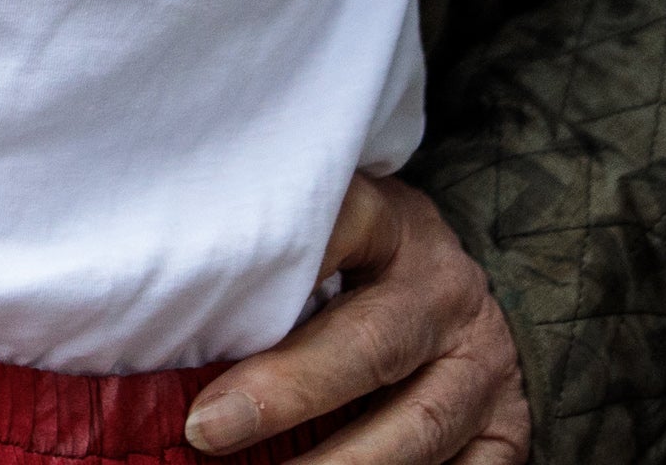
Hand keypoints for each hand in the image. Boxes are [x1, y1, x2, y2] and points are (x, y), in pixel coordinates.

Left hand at [185, 173, 529, 463]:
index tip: (203, 297)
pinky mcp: (506, 429)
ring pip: (417, 425)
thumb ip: (269, 258)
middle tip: (208, 428)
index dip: (279, 263)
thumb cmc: (359, 263)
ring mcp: (482, 366)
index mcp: (390, 225)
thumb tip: (159, 315)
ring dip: (341, 463)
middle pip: (370, 344)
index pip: (336, 227)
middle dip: (288, 391)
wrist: (460, 293)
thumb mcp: (324, 231)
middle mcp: (443, 293)